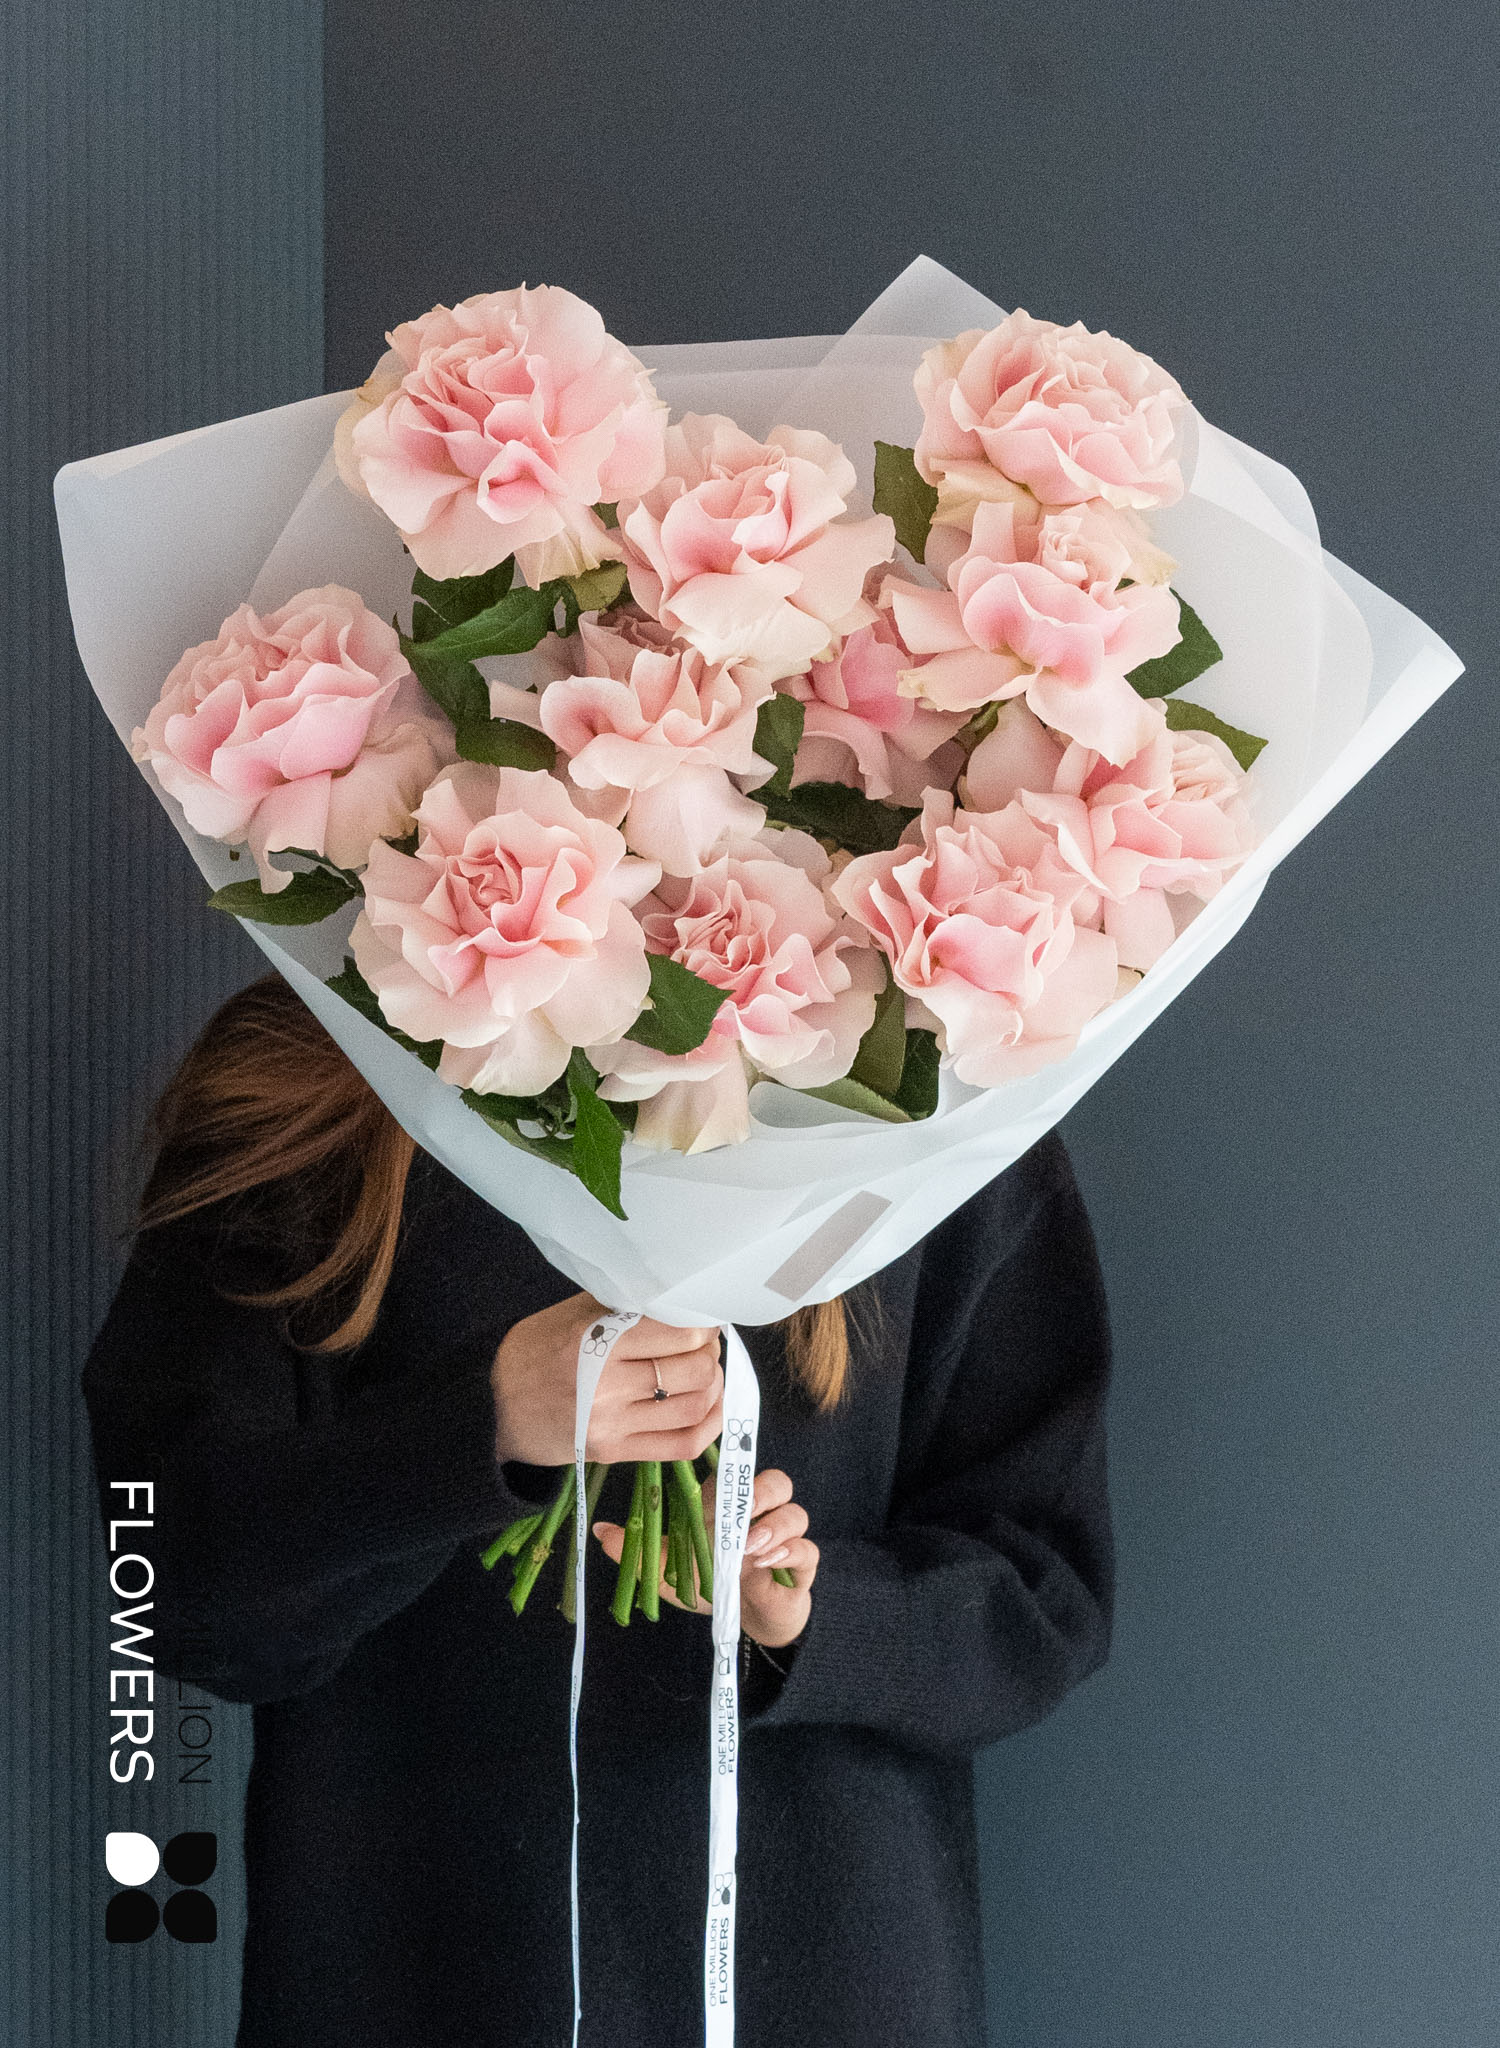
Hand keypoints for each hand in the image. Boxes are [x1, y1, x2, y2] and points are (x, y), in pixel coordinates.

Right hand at [491, 1294, 722, 1466]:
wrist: (493, 1410)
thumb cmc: (533, 1353)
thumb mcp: (570, 1314)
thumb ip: (623, 1306)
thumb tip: (678, 1299)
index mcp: (596, 1343)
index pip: (678, 1335)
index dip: (702, 1324)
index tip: (701, 1318)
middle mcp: (607, 1387)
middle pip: (694, 1371)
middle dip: (709, 1353)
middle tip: (702, 1344)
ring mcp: (613, 1426)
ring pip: (695, 1407)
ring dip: (713, 1385)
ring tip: (704, 1371)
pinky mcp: (616, 1454)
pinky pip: (682, 1445)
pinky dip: (709, 1424)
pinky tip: (710, 1405)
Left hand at [593, 1467, 817, 1650]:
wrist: (745, 1622)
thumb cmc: (710, 1586)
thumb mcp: (665, 1573)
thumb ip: (635, 1552)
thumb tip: (600, 1531)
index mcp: (728, 1508)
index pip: (737, 1473)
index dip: (733, 1467)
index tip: (719, 1477)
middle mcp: (759, 1517)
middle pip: (777, 1482)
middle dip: (762, 1492)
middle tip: (743, 1511)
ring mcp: (783, 1541)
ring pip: (796, 1512)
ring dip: (775, 1526)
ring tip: (751, 1548)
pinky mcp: (800, 1568)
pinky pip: (807, 1550)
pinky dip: (790, 1553)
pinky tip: (767, 1564)